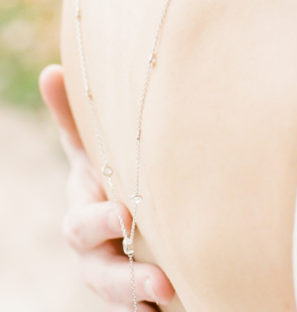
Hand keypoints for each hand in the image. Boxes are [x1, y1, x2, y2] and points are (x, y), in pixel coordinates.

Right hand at [39, 65, 175, 309]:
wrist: (128, 216)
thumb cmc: (110, 171)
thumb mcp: (94, 147)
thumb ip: (72, 117)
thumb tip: (52, 71)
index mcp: (84, 212)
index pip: (82, 223)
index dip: (100, 222)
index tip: (125, 216)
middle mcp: (94, 252)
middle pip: (99, 272)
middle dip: (125, 275)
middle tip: (158, 276)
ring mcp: (115, 278)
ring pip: (120, 298)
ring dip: (142, 298)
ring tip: (170, 293)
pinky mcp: (140, 297)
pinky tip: (182, 305)